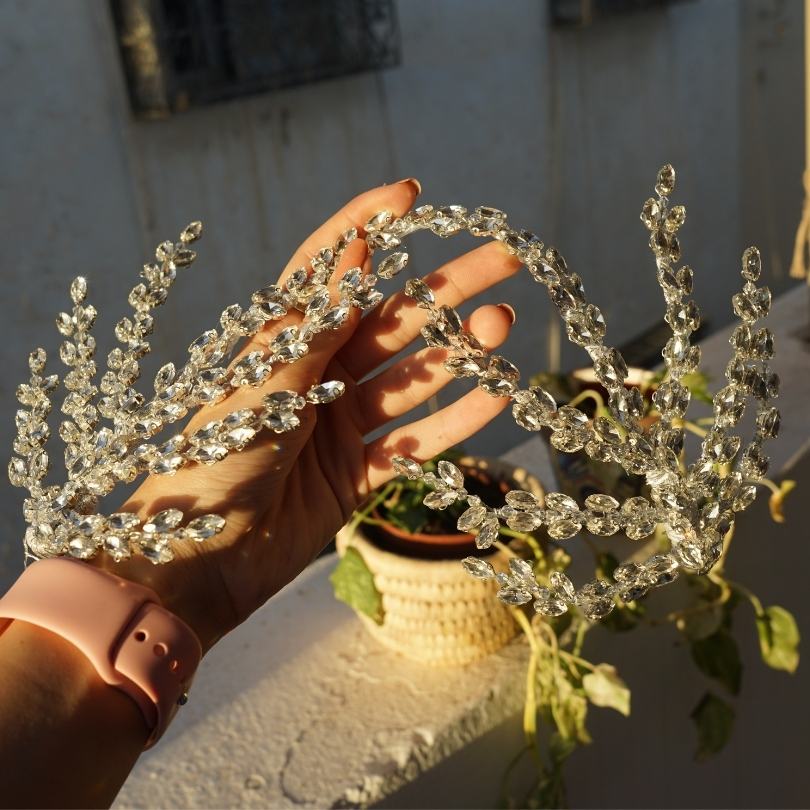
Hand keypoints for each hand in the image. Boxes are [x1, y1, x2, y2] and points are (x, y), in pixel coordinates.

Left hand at [99, 179, 521, 651]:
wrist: (198, 564)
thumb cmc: (210, 464)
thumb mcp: (261, 386)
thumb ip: (314, 327)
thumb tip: (356, 250)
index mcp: (283, 344)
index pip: (328, 269)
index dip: (367, 226)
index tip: (411, 196)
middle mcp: (319, 376)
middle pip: (392, 319)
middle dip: (446, 288)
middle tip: (504, 258)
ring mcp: (342, 424)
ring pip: (413, 377)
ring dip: (459, 352)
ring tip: (504, 323)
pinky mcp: (360, 475)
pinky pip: (417, 441)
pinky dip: (455, 421)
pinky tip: (497, 395)